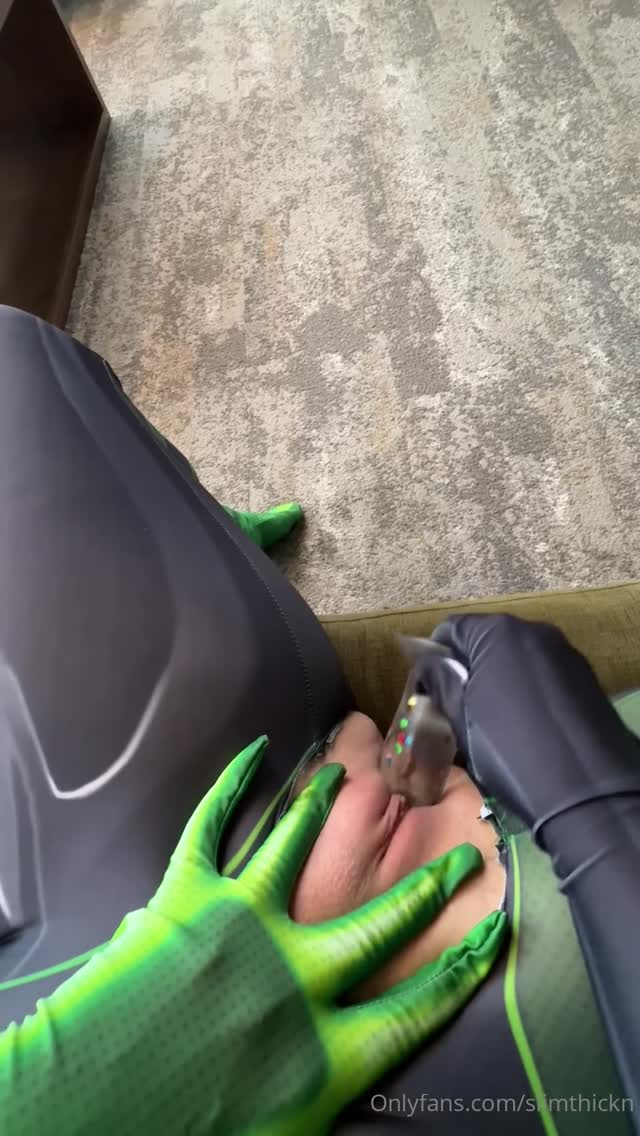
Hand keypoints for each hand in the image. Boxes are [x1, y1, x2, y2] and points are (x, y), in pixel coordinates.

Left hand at [0, 735, 506, 1135]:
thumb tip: (330, 1056)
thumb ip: (318, 1090)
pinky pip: (211, 827)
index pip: (417, 1007)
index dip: (461, 970)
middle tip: (463, 857)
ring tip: (346, 775)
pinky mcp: (187, 898)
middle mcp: (297, 981)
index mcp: (325, 1055)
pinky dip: (231, 785)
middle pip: (381, 924)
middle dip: (428, 889)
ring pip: (297, 849)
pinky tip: (253, 753)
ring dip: (324, 808)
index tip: (491, 931)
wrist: (84, 1120)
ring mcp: (242, 927)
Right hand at [414, 614, 639, 839]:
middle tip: (456, 708)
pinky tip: (525, 724)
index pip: (450, 629)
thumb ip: (438, 680)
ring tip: (492, 721)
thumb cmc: (509, 748)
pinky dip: (526, 690)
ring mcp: (564, 653)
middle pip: (485, 641)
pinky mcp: (584, 677)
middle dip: (467, 669)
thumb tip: (428, 663)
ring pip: (516, 658)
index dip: (433, 658)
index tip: (428, 689)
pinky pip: (541, 674)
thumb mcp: (459, 716)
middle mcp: (534, 630)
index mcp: (498, 632)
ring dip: (498, 680)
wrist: (584, 788)